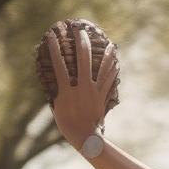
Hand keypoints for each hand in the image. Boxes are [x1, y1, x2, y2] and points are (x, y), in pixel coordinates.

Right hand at [47, 29, 117, 148]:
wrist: (84, 138)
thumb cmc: (68, 125)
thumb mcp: (57, 108)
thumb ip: (56, 93)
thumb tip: (52, 81)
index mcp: (66, 91)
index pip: (58, 66)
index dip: (54, 50)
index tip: (52, 36)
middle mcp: (81, 88)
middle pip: (82, 60)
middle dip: (81, 43)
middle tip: (80, 31)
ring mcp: (94, 92)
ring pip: (102, 69)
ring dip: (106, 56)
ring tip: (111, 44)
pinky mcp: (102, 97)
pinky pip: (109, 81)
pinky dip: (112, 72)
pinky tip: (116, 63)